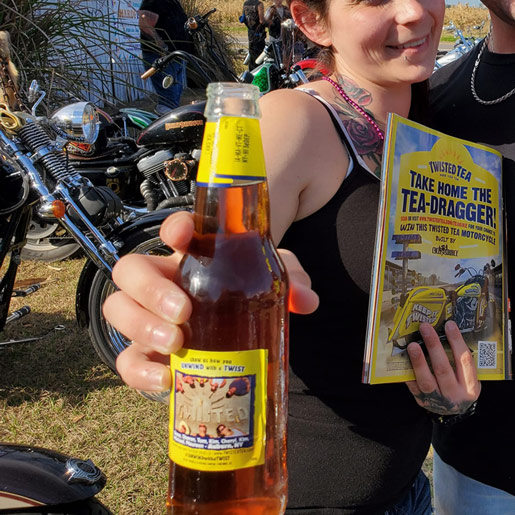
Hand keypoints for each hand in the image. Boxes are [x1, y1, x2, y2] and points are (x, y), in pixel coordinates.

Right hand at [102, 210, 318, 392]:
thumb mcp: (276, 284)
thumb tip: (307, 300)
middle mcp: (163, 282)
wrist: (242, 340)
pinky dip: (141, 372)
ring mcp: (149, 318)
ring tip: (176, 343)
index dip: (174, 227)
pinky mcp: (147, 355)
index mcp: (193, 256)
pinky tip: (166, 378)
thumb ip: (293, 282)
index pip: (174, 230)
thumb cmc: (252, 298)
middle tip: (184, 313)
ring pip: (118, 310)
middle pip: (130, 270)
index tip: (183, 234)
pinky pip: (128, 361)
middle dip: (150, 290)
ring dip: (142, 326)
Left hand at [405, 321, 480, 415]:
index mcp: (470, 387)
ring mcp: (438, 401)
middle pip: (443, 369)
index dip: (457, 342)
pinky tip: (404, 360)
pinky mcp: (423, 402)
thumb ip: (462, 360)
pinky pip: (414, 387)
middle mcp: (455, 395)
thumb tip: (448, 330)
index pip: (464, 361)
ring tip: (412, 345)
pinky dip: (409, 373)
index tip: (449, 325)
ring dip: (419, 361)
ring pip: (427, 381)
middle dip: (434, 346)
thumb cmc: (462, 386)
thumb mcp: (469, 377)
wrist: (454, 410)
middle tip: (425, 328)